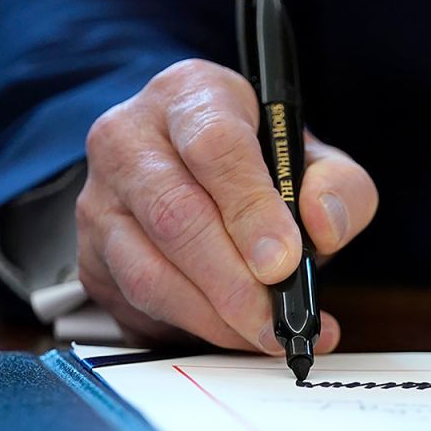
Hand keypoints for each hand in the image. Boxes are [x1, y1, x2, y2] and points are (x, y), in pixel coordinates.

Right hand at [75, 59, 376, 350]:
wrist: (201, 185)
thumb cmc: (261, 169)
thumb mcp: (315, 163)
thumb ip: (339, 187)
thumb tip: (324, 224)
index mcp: (191, 94)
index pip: (215, 145)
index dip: (251, 209)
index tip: (285, 262)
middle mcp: (129, 136)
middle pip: (175, 214)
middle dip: (235, 281)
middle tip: (279, 320)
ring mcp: (101, 198)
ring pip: (148, 269)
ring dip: (213, 316)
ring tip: (265, 334)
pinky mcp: (91, 254)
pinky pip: (137, 302)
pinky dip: (192, 329)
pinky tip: (234, 335)